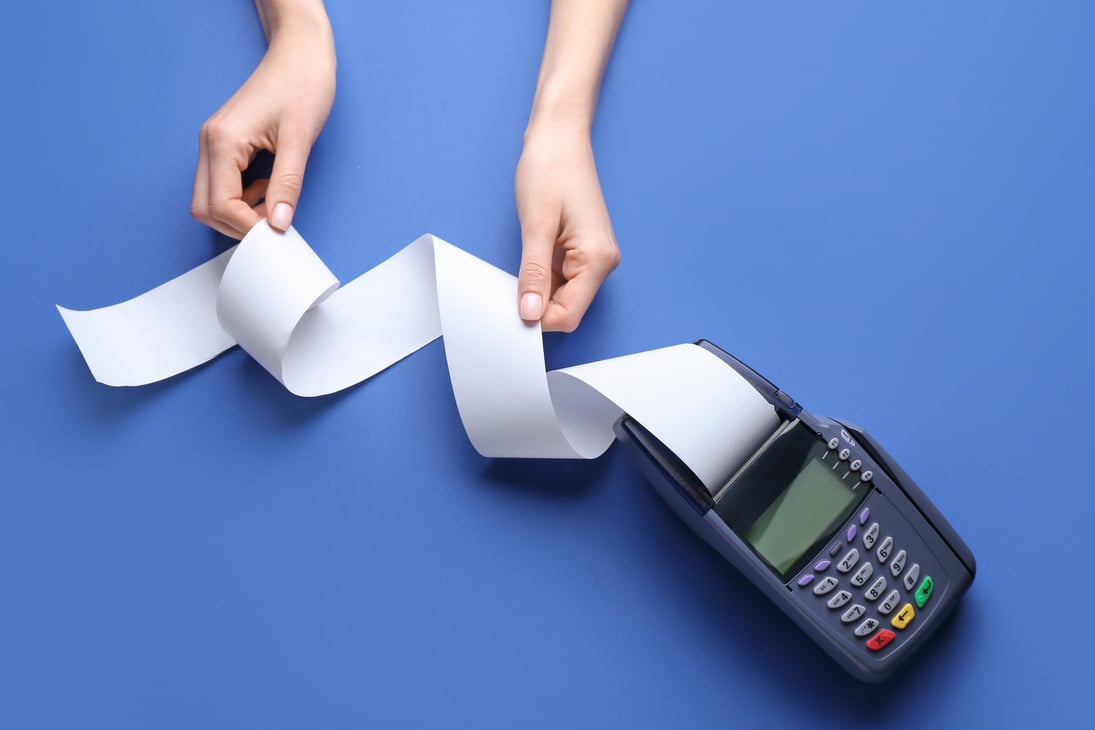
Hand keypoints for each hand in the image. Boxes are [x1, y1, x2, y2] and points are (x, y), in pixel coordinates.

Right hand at [191, 16, 334, 238]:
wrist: (301, 54)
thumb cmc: (302, 85)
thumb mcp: (300, 139)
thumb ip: (288, 184)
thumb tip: (279, 224)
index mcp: (223, 141)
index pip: (220, 204)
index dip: (247, 226)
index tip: (275, 234)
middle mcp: (210, 142)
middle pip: (205, 207)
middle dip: (237, 224)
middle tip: (273, 225)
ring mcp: (214, 142)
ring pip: (210, 198)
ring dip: (240, 210)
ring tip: (274, 200)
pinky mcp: (224, 143)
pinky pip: (222, 183)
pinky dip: (242, 196)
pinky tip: (269, 187)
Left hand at [515, 122, 620, 332]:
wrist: (559, 137)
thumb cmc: (550, 170)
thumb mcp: (536, 226)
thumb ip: (533, 274)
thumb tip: (529, 315)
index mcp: (598, 258)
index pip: (569, 315)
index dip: (538, 319)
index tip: (509, 310)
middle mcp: (602, 262)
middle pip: (567, 309)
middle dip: (537, 305)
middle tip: (508, 284)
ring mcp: (594, 257)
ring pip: (561, 295)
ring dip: (537, 289)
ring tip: (521, 260)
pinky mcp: (582, 251)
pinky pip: (560, 279)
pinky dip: (541, 277)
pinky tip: (529, 258)